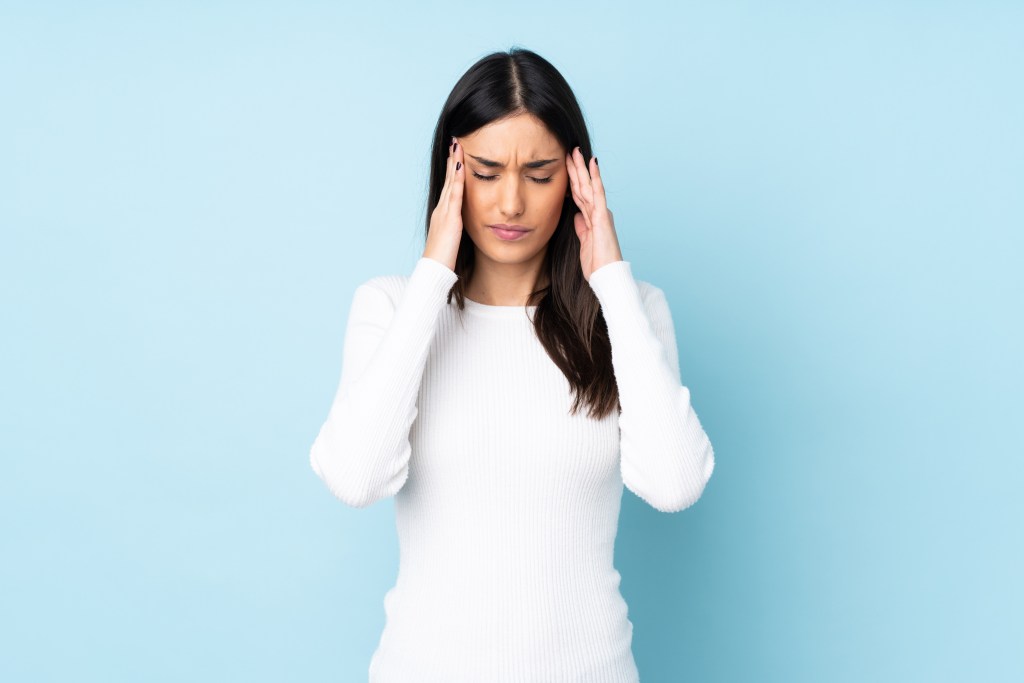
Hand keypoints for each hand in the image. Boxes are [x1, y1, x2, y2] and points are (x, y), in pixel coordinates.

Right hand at [423, 136, 464, 271]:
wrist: (433, 271)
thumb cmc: (443, 260)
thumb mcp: (452, 240)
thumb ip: (456, 230)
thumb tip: (462, 225)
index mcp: (442, 214)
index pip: (449, 187)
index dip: (452, 170)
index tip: (457, 153)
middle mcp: (441, 210)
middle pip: (447, 180)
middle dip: (452, 160)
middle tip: (456, 140)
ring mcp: (444, 213)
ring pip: (449, 183)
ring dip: (453, 164)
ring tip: (457, 146)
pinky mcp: (449, 220)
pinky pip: (454, 196)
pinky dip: (456, 180)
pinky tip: (460, 167)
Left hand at [566, 146, 622, 280]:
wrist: (606, 275)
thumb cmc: (596, 263)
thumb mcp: (583, 243)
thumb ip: (581, 227)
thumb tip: (576, 215)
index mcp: (592, 219)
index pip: (579, 195)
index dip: (572, 180)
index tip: (565, 166)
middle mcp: (597, 212)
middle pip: (583, 186)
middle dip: (575, 169)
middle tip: (569, 150)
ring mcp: (601, 212)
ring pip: (588, 185)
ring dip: (581, 168)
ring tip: (575, 151)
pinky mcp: (603, 216)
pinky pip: (597, 192)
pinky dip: (594, 177)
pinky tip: (592, 163)